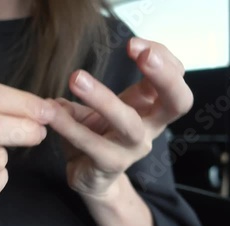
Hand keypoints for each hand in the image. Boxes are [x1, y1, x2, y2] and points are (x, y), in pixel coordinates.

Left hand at [48, 37, 192, 197]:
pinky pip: (91, 143)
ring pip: (128, 123)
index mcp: (151, 107)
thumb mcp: (98, 107)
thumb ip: (90, 89)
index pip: (174, 77)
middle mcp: (150, 127)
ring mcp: (132, 149)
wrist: (90, 177)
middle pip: (177, 102)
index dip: (162, 58)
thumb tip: (71, 80)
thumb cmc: (97, 136)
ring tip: (76, 78)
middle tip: (142, 54)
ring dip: (103, 98)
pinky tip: (52, 112)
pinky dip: (69, 125)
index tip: (134, 43)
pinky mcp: (110, 164)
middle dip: (164, 76)